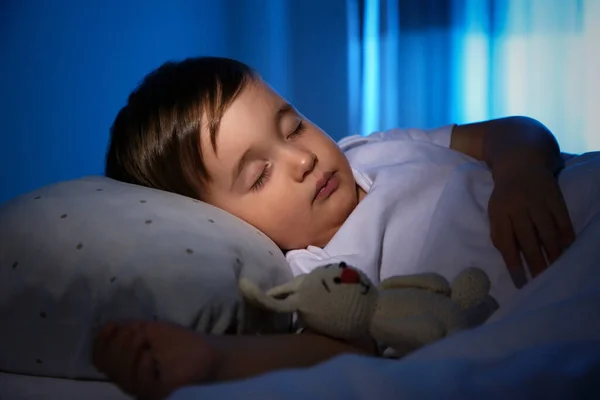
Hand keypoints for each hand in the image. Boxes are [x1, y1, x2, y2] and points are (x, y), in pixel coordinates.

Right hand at [92, 321, 219, 399]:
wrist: (206, 352)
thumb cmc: (179, 342)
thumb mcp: (152, 330)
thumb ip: (130, 329)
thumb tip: (111, 325)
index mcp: (125, 364)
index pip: (99, 358)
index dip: (100, 341)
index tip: (112, 324)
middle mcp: (129, 379)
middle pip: (107, 365)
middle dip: (117, 343)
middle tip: (136, 331)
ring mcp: (142, 388)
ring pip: (121, 374)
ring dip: (128, 350)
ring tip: (143, 338)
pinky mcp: (157, 393)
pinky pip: (140, 383)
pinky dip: (141, 365)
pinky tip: (150, 354)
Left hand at [488, 166, 574, 287]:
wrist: (520, 162)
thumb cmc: (505, 194)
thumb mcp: (494, 210)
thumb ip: (499, 232)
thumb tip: (508, 257)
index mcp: (499, 212)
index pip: (506, 242)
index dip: (513, 264)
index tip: (520, 282)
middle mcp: (518, 207)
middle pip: (528, 240)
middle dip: (535, 262)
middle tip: (541, 280)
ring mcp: (537, 201)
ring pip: (546, 231)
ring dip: (552, 252)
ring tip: (556, 268)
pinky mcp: (554, 196)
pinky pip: (561, 218)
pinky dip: (565, 233)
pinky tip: (568, 247)